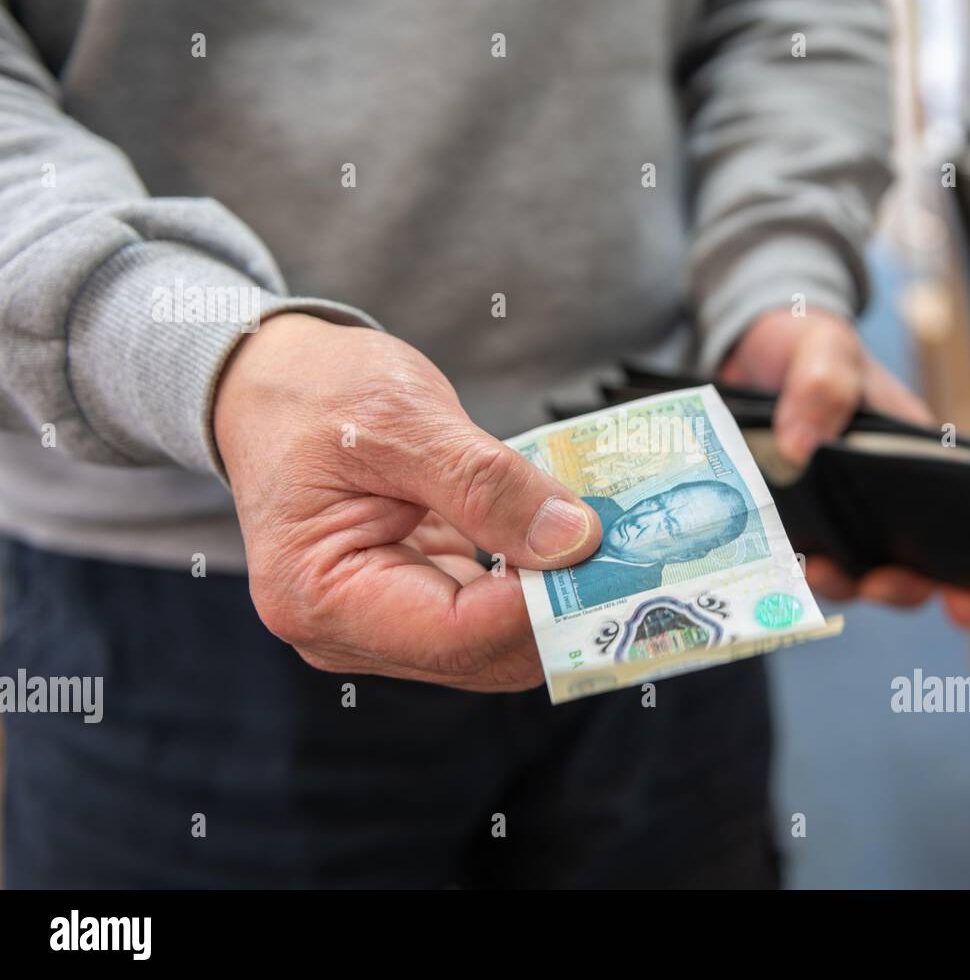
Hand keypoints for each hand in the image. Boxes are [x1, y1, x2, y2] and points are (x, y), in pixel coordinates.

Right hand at [214, 314, 601, 689]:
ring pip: (493, 640)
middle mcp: (345, 630)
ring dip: (554, 597)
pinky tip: (569, 540)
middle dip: (558, 609)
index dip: (541, 608)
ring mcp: (380, 622)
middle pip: (481, 651)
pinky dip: (532, 579)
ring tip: (611, 545)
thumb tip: (575, 541)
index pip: (455, 634)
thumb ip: (487, 484)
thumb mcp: (401, 420)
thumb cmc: (313, 393)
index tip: (611, 562)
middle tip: (634, 556)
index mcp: (320, 596)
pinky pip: (486, 609)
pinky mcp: (410, 599)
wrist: (271, 381)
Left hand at [719, 308, 969, 627]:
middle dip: (898, 587)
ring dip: (838, 584)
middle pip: (906, 564)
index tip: (968, 612)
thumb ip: (822, 385)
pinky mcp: (792, 520)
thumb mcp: (822, 350)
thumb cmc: (809, 346)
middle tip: (874, 586)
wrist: (750, 350)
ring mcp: (836, 513)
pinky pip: (795, 560)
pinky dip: (787, 571)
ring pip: (850, 572)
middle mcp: (879, 497)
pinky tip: (772, 565)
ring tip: (814, 573)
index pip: (954, 520)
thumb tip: (800, 448)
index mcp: (912, 458)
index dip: (967, 575)